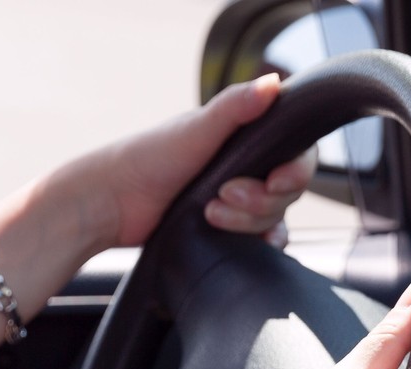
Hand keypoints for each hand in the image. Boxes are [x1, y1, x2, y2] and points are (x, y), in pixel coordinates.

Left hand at [65, 74, 317, 253]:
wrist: (113, 204)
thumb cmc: (148, 158)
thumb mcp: (196, 129)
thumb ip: (236, 106)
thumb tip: (272, 84)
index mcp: (246, 136)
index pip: (297, 153)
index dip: (295, 172)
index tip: (275, 181)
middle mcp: (248, 166)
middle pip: (287, 191)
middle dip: (260, 200)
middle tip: (224, 194)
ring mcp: (239, 198)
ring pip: (274, 217)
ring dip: (247, 220)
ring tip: (210, 212)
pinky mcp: (230, 228)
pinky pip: (265, 239)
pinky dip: (262, 242)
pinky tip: (250, 242)